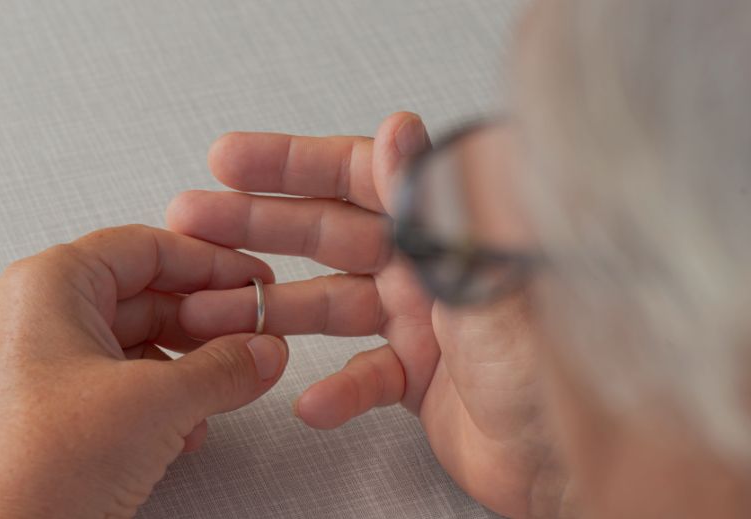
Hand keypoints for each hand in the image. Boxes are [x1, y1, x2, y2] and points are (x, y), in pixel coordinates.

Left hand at [0, 225, 288, 518]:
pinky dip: (164, 398)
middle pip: (144, 294)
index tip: (253, 280)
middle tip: (252, 334)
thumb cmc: (47, 464)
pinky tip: (191, 426)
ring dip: (190, 365)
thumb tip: (262, 350)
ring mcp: (44, 365)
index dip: (210, 262)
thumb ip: (224, 367)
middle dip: (205, 320)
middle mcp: (39, 317)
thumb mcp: (159, 402)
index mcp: (48, 285)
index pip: (144, 247)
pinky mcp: (56, 410)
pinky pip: (122, 383)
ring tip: (231, 382)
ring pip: (137, 342)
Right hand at [166, 113, 568, 517]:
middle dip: (256, 225)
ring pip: (328, 304)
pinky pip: (360, 376)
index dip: (291, 164)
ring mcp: (419, 323)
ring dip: (270, 309)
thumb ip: (434, 206)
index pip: (359, 177)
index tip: (232, 161)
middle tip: (195, 219)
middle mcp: (429, 268)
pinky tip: (309, 400)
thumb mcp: (485, 275)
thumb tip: (399, 131)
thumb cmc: (553, 368)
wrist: (576, 464)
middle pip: (328, 234)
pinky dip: (332, 389)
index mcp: (446, 229)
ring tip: (213, 311)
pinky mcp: (417, 377)